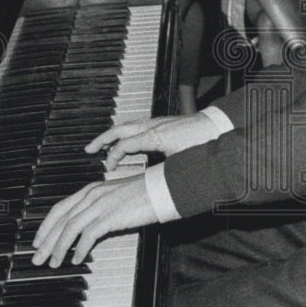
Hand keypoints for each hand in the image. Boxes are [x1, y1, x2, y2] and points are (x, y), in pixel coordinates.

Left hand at [32, 175, 155, 267]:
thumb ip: (100, 208)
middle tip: (37, 257)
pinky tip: (76, 259)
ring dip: (58, 248)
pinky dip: (80, 248)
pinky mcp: (111, 215)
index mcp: (91, 190)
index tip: (38, 240)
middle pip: (61, 220)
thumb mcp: (116, 197)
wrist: (162, 188)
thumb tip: (88, 227)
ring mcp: (101, 204)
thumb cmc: (144, 193)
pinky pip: (88, 234)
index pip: (60, 208)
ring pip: (70, 228)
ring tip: (53, 263)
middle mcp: (92, 195)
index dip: (46, 226)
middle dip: (46, 241)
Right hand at [85, 113, 219, 171]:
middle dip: (102, 139)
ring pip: (127, 125)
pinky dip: (125, 133)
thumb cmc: (202, 142)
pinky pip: (136, 126)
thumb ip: (164, 171)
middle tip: (89, 149)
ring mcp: (156, 122)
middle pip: (119, 129)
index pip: (123, 144)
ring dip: (112, 135)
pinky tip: (125, 140)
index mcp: (154, 136)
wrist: (216, 125)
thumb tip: (151, 184)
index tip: (107, 167)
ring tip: (102, 144)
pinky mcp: (162, 123)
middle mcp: (152, 126)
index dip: (112, 157)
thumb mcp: (181, 161)